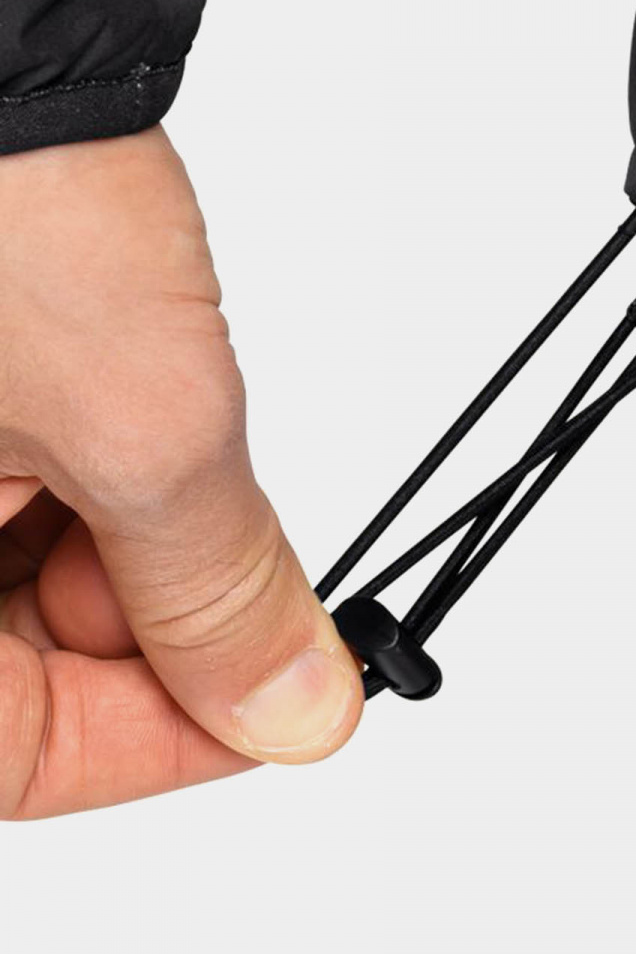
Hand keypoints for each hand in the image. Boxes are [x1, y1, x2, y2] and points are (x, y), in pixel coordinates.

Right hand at [1, 128, 360, 818]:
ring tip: (170, 437)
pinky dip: (76, 479)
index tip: (283, 702)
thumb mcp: (144, 424)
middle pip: (8, 668)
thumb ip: (217, 591)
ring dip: (117, 547)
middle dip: (145, 627)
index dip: (159, 742)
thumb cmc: (4, 196)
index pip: (12, 757)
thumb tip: (288, 708)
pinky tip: (126, 407)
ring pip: (8, 583)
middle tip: (256, 568)